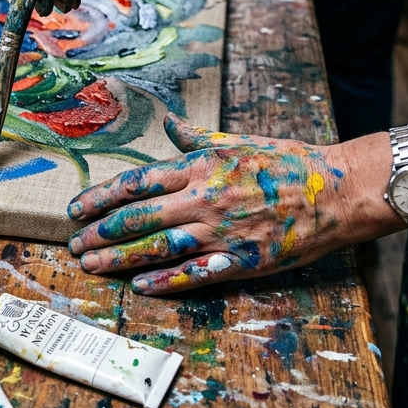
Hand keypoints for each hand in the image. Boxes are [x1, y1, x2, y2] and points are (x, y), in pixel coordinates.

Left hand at [67, 114, 393, 292]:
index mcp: (198, 168)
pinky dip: (165, 282)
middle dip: (99, 233)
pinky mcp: (239, 259)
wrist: (335, 191)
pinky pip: (194, 274)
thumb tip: (169, 120)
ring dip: (119, 259)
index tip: (75, 209)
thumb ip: (195, 138)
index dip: (99, 198)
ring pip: (156, 247)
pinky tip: (139, 287)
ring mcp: (219, 232)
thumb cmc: (283, 163)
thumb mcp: (235, 141)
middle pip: (136, 218)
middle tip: (72, 244)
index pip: (135, 183)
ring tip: (90, 266)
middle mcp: (202, 199)